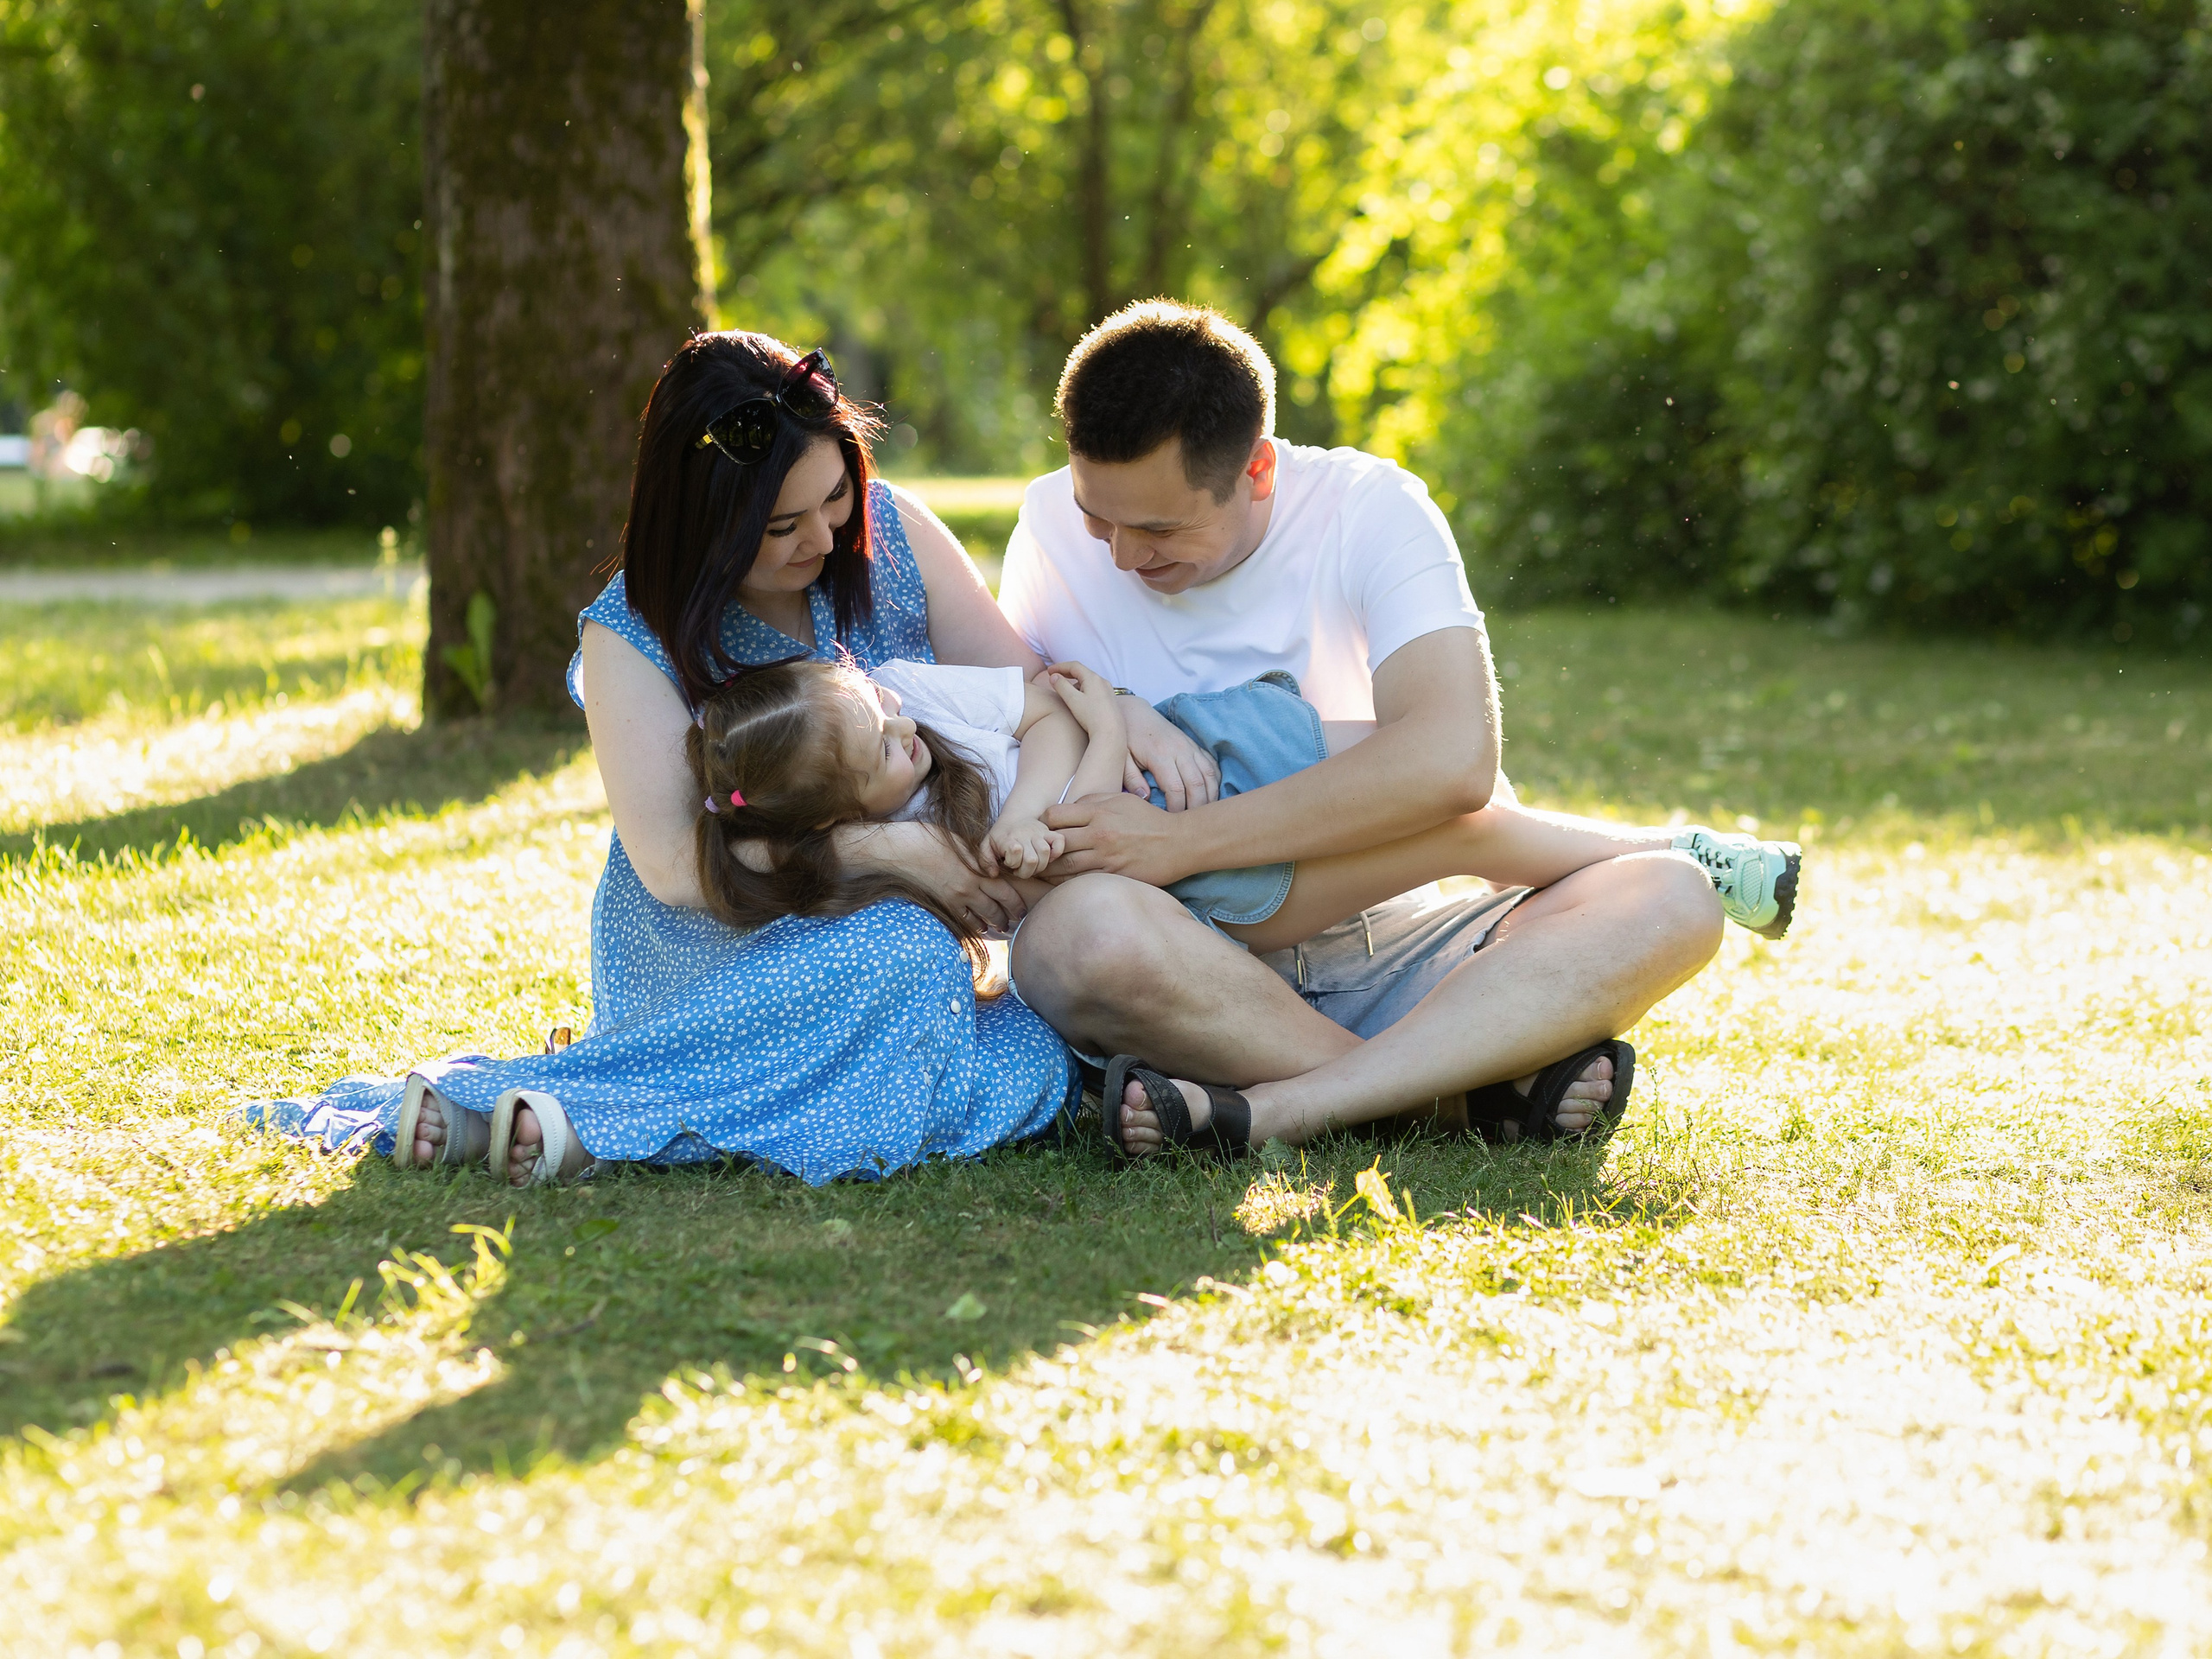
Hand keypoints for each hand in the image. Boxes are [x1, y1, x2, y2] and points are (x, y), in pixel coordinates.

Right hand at [842, 819, 1027, 931]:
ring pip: (980, 918)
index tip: (1024, 908)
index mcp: (975, 871)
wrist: (899, 851)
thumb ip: (978, 856)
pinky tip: (979, 927)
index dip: (1017, 903)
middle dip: (1008, 917)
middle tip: (1017, 922)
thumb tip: (993, 865)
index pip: (1005, 892)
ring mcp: (953, 899)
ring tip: (1001, 927)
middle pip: (995, 909)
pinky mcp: (941, 903)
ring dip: (992, 924)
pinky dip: (973, 925)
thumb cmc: (928, 839)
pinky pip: (962, 920)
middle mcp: (967, 889)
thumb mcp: (960, 842)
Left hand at [987, 816, 1063, 880]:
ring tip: (1032, 866)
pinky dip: (1057, 852)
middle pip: (1032, 859)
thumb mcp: (986, 847)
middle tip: (1020, 869)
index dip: (1012, 863)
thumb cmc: (1000, 837)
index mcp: (1008, 838)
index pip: (1015, 851)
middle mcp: (1024, 834)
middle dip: (1026, 871)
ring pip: (1045, 853)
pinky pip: (1060, 841)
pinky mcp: (1050, 832)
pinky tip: (1048, 858)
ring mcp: (1038, 832)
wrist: (1016, 816)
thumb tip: (994, 874)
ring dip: (1040, 866)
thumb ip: (985, 861)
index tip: (1009, 863)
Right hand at [1040, 660, 1125, 736]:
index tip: (1049, 671)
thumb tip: (1054, 677)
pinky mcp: (1110, 700)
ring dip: (1075, 682)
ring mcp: (1108, 691)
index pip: (1074, 666)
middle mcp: (1102, 681)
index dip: (1059, 666)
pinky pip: (1094, 689)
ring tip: (1065, 690)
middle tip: (1055, 676)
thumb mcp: (1072, 700)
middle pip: (1082, 672)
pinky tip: (1079, 700)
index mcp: (1093, 678)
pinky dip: (1083, 689)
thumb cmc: (1091, 716)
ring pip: (1088, 681)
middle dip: (1067, 673)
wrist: (1111, 733)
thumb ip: (1061, 686)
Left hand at [1041, 791, 1197, 886]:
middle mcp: (1100, 834)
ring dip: (1049, 869)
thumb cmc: (1149, 819)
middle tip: (1034, 854)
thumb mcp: (1122, 799)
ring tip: (1040, 871)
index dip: (1044, 823)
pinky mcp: (1115, 876)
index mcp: (1099, 812)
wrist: (1180, 843)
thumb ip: (1093, 799)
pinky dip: (1066, 883)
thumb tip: (1068, 806)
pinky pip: (1082, 881)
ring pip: (1064, 866)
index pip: (1054, 816)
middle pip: (1055, 843)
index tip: (1044, 829)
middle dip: (1041, 848)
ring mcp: (1107, 858)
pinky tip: (1059, 884)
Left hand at [1117, 696, 1220, 812]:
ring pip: (1209, 775)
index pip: (1176, 788)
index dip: (1177, 809)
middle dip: (1197, 808)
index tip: (1171, 823)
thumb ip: (1131, 779)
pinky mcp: (1195, 746)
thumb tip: (1145, 799)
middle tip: (1191, 826)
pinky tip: (1210, 796)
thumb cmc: (1124, 738)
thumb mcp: (1120, 758)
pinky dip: (1214, 782)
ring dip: (1210, 796)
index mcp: (1160, 754)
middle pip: (1197, 784)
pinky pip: (1211, 766)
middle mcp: (1180, 750)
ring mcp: (1190, 747)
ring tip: (1204, 816)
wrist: (1133, 712)